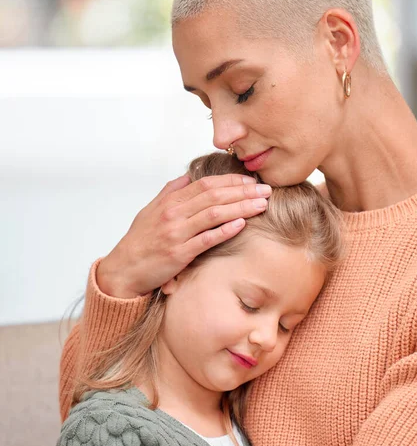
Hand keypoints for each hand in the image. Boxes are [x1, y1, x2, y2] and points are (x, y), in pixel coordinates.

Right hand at [97, 172, 271, 297]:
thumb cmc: (139, 241)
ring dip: (241, 207)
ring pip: (215, 214)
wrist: (122, 270)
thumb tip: (188, 175)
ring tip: (262, 204)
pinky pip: (207, 239)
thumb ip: (170, 192)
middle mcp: (174, 214)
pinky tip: (243, 224)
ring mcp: (177, 233)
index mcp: (170, 202)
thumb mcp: (150, 210)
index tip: (250, 180)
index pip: (206, 184)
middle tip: (266, 189)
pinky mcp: (180, 254)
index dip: (231, 180)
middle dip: (243, 191)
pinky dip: (226, 230)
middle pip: (215, 196)